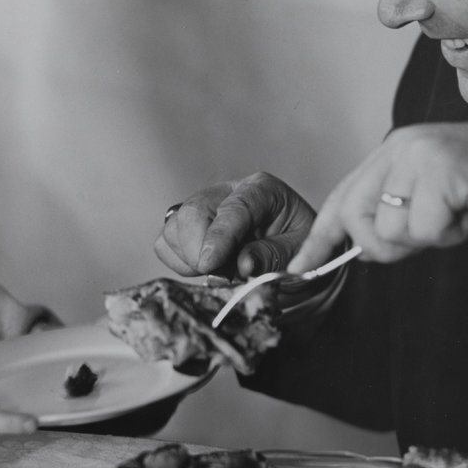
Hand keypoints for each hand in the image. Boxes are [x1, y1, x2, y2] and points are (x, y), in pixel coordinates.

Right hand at [154, 172, 316, 278]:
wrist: (294, 262)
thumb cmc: (301, 255)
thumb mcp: (300, 256)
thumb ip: (273, 257)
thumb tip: (243, 265)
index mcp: (262, 190)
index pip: (234, 208)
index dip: (219, 237)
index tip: (209, 264)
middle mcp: (228, 191)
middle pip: (193, 212)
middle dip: (197, 249)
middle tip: (217, 276)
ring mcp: (205, 207)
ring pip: (174, 227)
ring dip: (188, 258)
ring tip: (219, 272)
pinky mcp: (187, 227)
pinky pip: (165, 243)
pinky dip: (178, 261)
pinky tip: (204, 270)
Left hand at [287, 122, 467, 271]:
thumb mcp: (435, 204)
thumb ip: (397, 217)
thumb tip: (360, 249)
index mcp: (394, 153)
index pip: (343, 197)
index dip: (321, 236)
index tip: (301, 266)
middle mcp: (399, 148)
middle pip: (356, 217)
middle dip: (385, 245)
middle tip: (428, 235)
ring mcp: (417, 156)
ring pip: (390, 229)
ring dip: (428, 238)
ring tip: (459, 214)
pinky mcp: (439, 170)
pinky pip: (425, 229)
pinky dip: (450, 234)